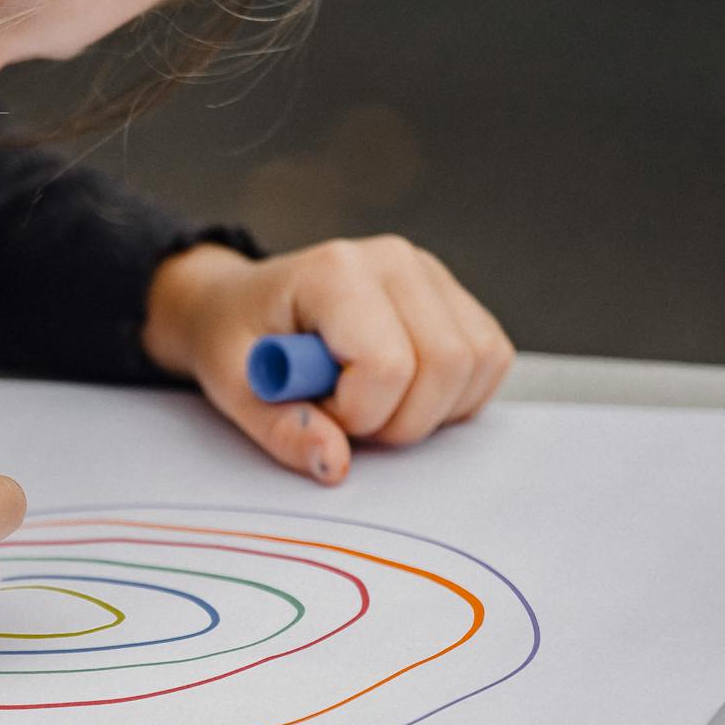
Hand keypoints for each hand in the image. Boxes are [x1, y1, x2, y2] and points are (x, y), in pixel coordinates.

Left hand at [142, 236, 514, 483]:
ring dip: (429, 411)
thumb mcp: (234, 388)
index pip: (388, 364)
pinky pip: (490, 362)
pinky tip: (403, 394)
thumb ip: (281, 429)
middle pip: (446, 365)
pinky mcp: (453, 298)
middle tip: (345, 416)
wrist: (240, 305)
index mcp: (335, 270)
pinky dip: (453, 398)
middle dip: (398, 420)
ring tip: (370, 402)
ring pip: (477, 364)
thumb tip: (335, 464)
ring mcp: (431, 275)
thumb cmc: (235, 338)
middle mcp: (394, 260)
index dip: (356, 412)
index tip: (318, 409)